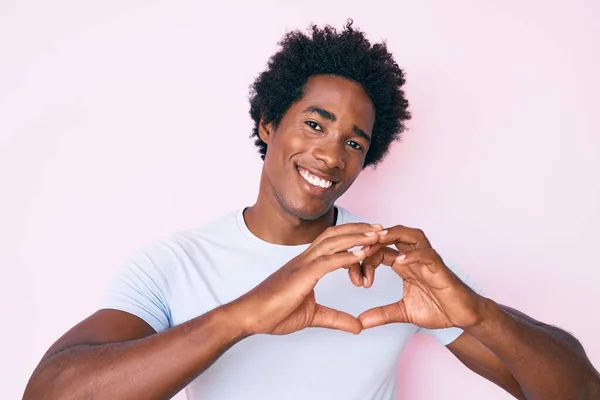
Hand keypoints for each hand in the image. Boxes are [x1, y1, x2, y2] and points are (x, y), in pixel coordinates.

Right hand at [228, 223, 387, 335]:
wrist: (250, 316)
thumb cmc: (274, 313)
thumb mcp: (313, 317)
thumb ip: (336, 318)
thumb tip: (358, 327)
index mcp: (307, 264)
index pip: (333, 242)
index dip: (353, 236)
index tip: (372, 236)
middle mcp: (305, 259)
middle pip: (335, 234)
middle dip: (360, 229)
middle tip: (382, 228)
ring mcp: (302, 265)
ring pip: (333, 242)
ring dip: (357, 236)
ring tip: (378, 235)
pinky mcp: (301, 275)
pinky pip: (328, 262)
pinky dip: (347, 256)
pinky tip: (363, 254)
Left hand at [357, 225, 484, 329]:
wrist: (463, 317)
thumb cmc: (437, 308)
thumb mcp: (403, 313)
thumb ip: (382, 314)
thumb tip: (360, 322)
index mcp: (404, 264)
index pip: (379, 251)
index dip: (364, 260)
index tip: (355, 279)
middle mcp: (414, 257)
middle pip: (392, 235)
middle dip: (374, 239)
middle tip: (356, 249)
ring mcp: (427, 260)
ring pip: (411, 235)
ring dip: (393, 234)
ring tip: (376, 240)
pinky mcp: (440, 268)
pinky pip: (427, 254)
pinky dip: (413, 255)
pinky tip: (399, 261)